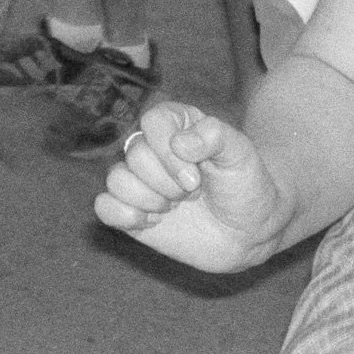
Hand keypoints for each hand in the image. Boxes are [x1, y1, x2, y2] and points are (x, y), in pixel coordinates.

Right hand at [93, 100, 286, 273]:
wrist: (249, 232)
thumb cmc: (246, 186)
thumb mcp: (241, 154)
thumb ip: (215, 137)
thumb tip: (179, 143)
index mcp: (177, 126)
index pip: (152, 122)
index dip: (169, 153)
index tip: (196, 179)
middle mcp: (153, 150)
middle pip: (135, 155)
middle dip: (166, 182)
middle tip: (191, 194)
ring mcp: (141, 182)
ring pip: (116, 180)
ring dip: (148, 200)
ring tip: (173, 208)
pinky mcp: (132, 212)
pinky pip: (104, 207)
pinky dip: (123, 216)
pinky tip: (152, 222)